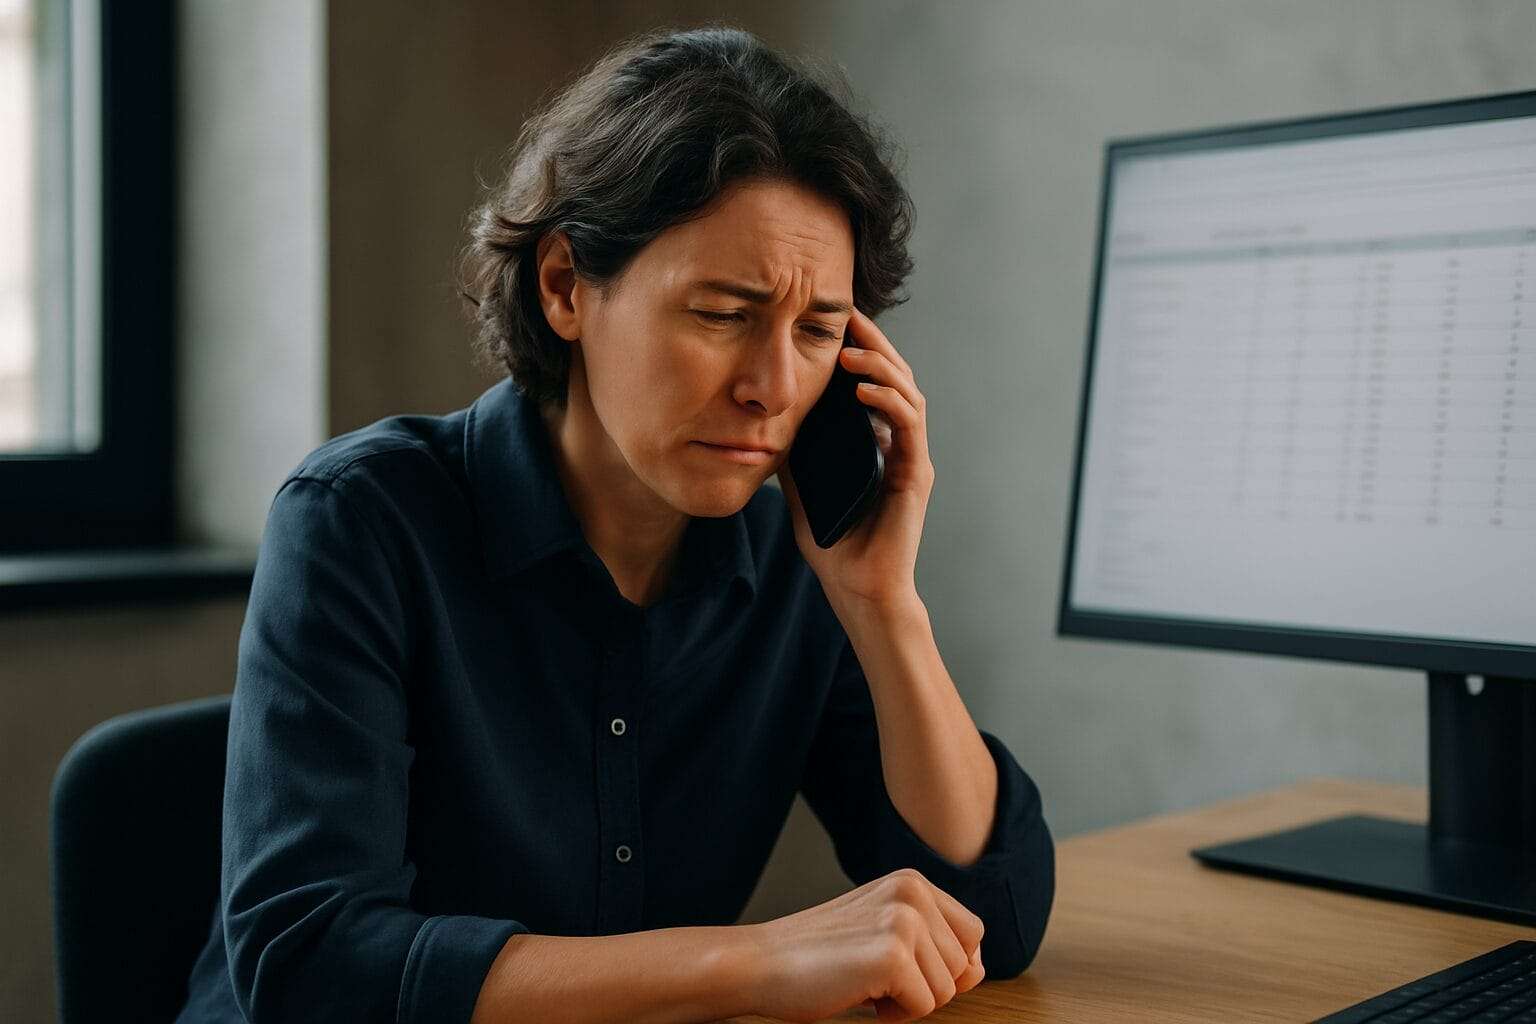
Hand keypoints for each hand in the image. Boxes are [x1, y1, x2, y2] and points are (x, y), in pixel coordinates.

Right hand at [742, 868, 984, 1022]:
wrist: (761, 963)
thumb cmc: (819, 956)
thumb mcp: (883, 931)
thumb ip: (933, 943)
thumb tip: (977, 969)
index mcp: (912, 882)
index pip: (972, 934)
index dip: (946, 966)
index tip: (902, 969)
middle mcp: (912, 892)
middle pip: (965, 966)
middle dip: (926, 986)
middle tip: (877, 978)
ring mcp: (903, 920)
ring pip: (947, 990)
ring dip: (909, 1002)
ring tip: (865, 983)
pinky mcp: (892, 954)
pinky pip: (924, 1006)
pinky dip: (895, 1015)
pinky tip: (860, 994)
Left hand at [777, 308, 934, 612]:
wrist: (858, 590)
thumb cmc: (835, 546)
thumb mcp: (803, 488)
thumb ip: (795, 456)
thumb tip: (766, 423)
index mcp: (877, 443)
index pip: (873, 383)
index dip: (858, 350)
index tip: (832, 324)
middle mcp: (900, 444)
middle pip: (895, 377)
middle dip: (873, 343)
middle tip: (848, 315)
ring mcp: (912, 457)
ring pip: (907, 393)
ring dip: (880, 367)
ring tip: (849, 350)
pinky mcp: (916, 475)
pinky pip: (908, 426)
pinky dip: (888, 402)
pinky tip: (863, 389)